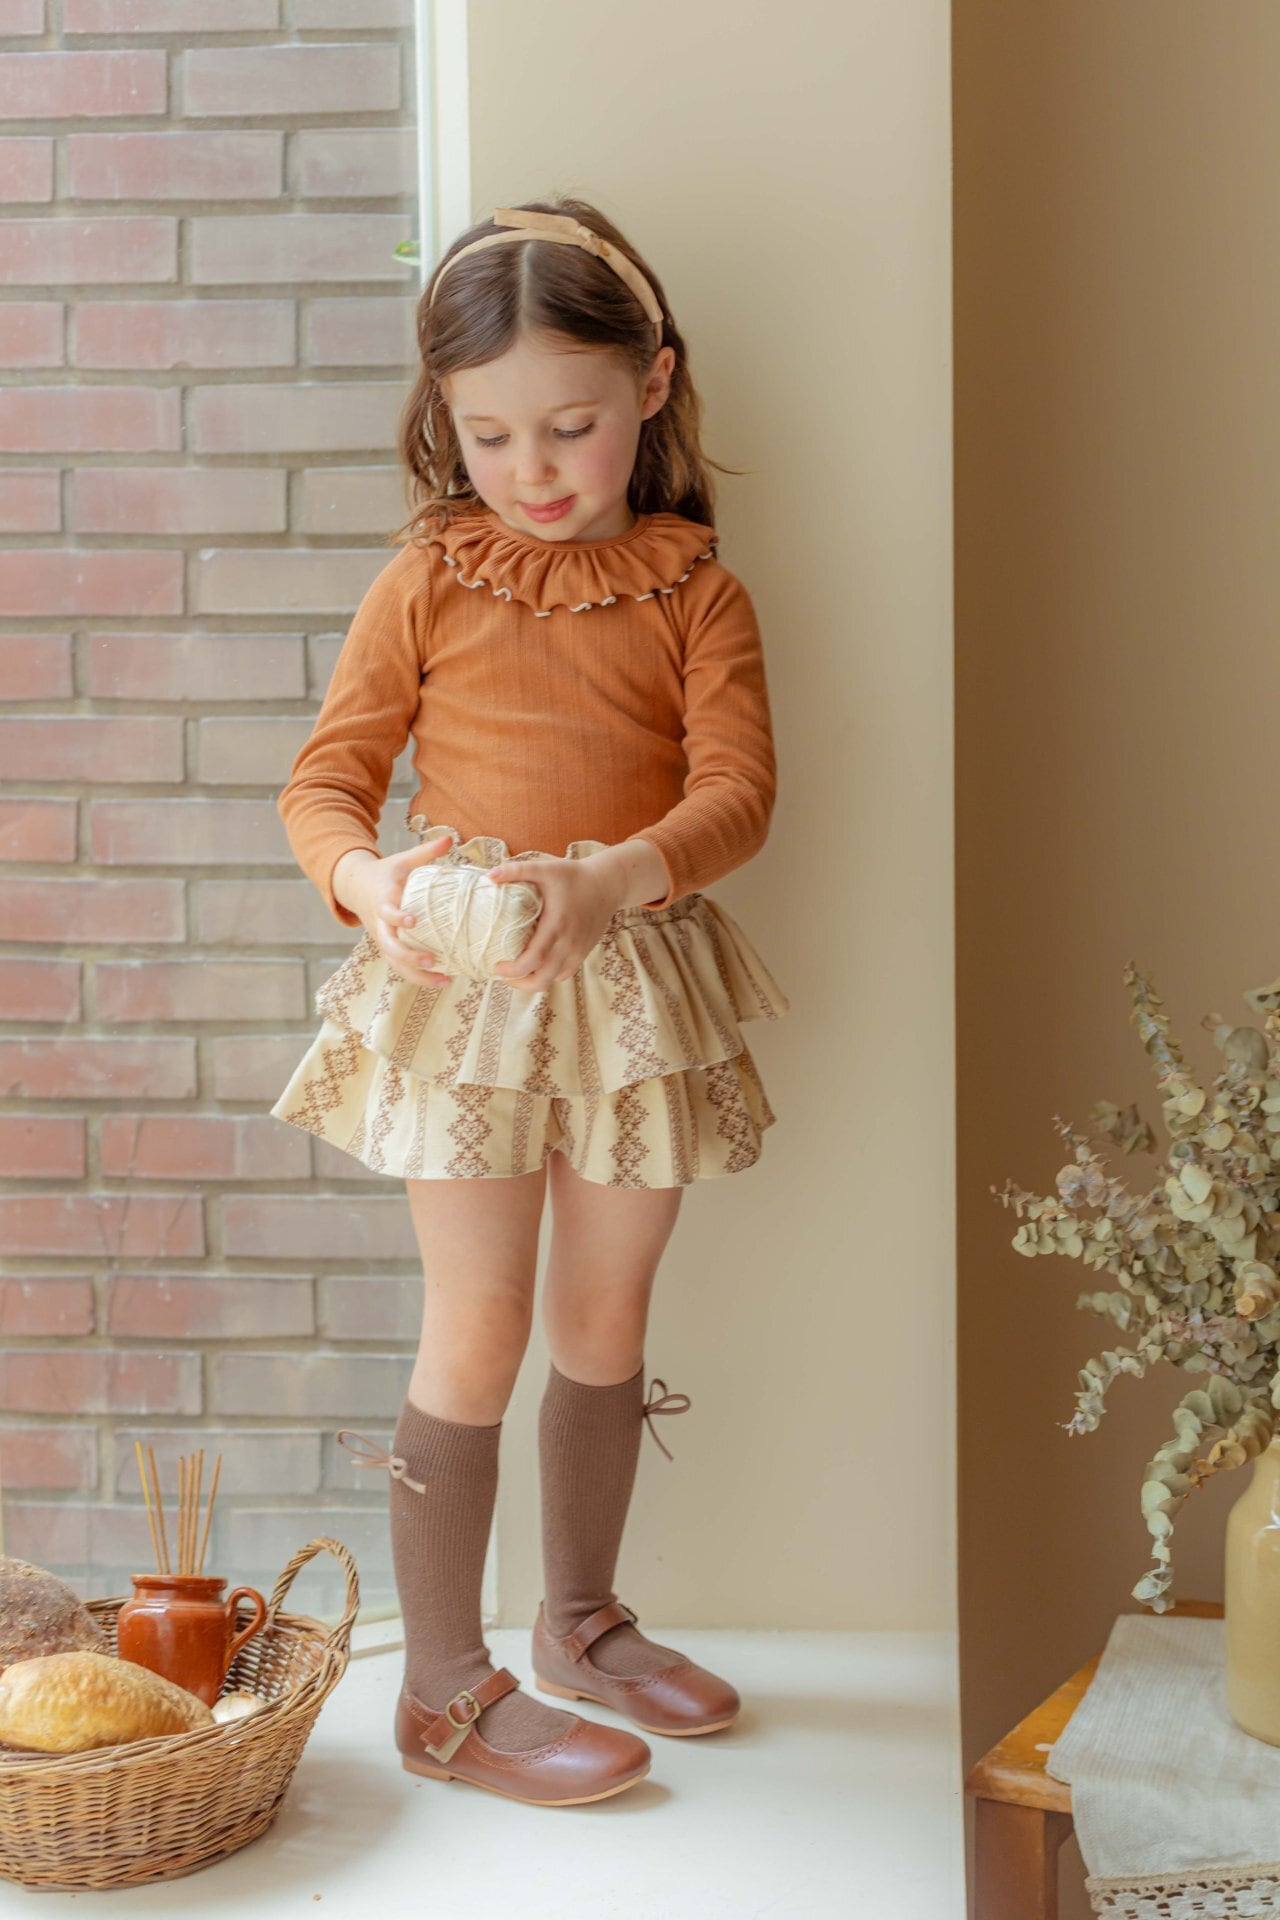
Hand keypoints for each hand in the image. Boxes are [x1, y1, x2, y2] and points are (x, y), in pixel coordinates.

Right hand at [347, 834, 456, 987]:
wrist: (357, 887)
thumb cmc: (386, 873)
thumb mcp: (403, 860)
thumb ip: (426, 852)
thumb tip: (450, 837)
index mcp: (382, 900)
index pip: (386, 911)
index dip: (397, 916)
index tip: (412, 920)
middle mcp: (379, 924)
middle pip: (389, 946)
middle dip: (409, 956)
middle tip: (432, 960)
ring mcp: (382, 939)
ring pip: (394, 963)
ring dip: (417, 975)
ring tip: (444, 980)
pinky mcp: (387, 949)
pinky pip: (400, 968)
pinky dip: (419, 977)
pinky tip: (443, 981)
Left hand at [487, 853, 620, 991]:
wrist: (608, 884)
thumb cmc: (575, 876)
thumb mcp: (546, 868)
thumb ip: (518, 870)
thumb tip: (490, 875)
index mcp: (556, 926)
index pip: (533, 960)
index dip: (513, 970)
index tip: (497, 967)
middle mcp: (568, 944)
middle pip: (542, 979)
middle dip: (520, 983)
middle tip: (503, 975)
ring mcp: (578, 951)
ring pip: (553, 979)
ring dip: (533, 981)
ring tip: (517, 973)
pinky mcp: (583, 953)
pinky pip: (564, 974)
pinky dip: (549, 975)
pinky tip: (537, 967)